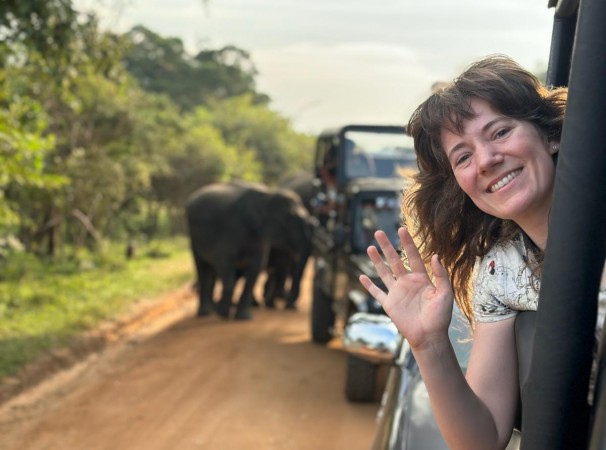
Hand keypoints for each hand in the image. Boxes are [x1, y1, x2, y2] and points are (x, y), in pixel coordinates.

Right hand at [359, 227, 453, 349]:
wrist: (429, 337)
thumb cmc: (440, 317)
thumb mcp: (445, 294)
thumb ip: (441, 275)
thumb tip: (435, 256)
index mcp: (421, 278)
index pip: (413, 256)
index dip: (407, 243)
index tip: (401, 229)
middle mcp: (407, 282)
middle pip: (395, 260)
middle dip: (387, 246)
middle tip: (379, 232)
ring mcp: (397, 292)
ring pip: (384, 272)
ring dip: (376, 261)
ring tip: (369, 248)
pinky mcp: (389, 304)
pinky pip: (377, 292)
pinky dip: (369, 285)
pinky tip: (362, 276)